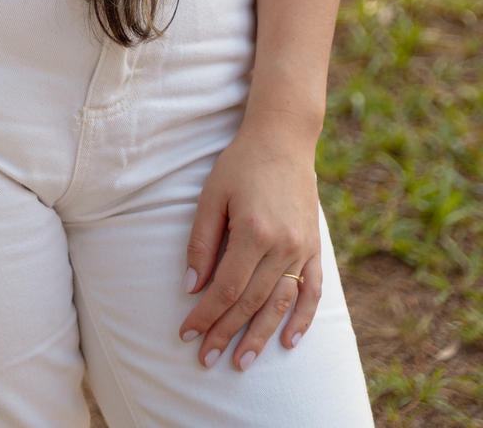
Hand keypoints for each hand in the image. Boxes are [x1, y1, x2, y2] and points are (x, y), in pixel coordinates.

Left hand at [179, 122, 321, 370]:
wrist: (283, 139)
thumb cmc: (240, 164)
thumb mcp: (211, 196)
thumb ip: (201, 242)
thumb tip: (191, 288)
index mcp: (253, 232)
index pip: (225, 289)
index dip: (205, 315)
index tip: (186, 333)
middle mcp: (282, 247)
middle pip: (251, 303)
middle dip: (226, 334)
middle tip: (207, 360)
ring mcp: (303, 250)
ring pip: (280, 304)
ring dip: (261, 336)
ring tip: (242, 361)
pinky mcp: (315, 248)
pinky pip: (312, 292)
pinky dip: (302, 320)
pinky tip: (289, 342)